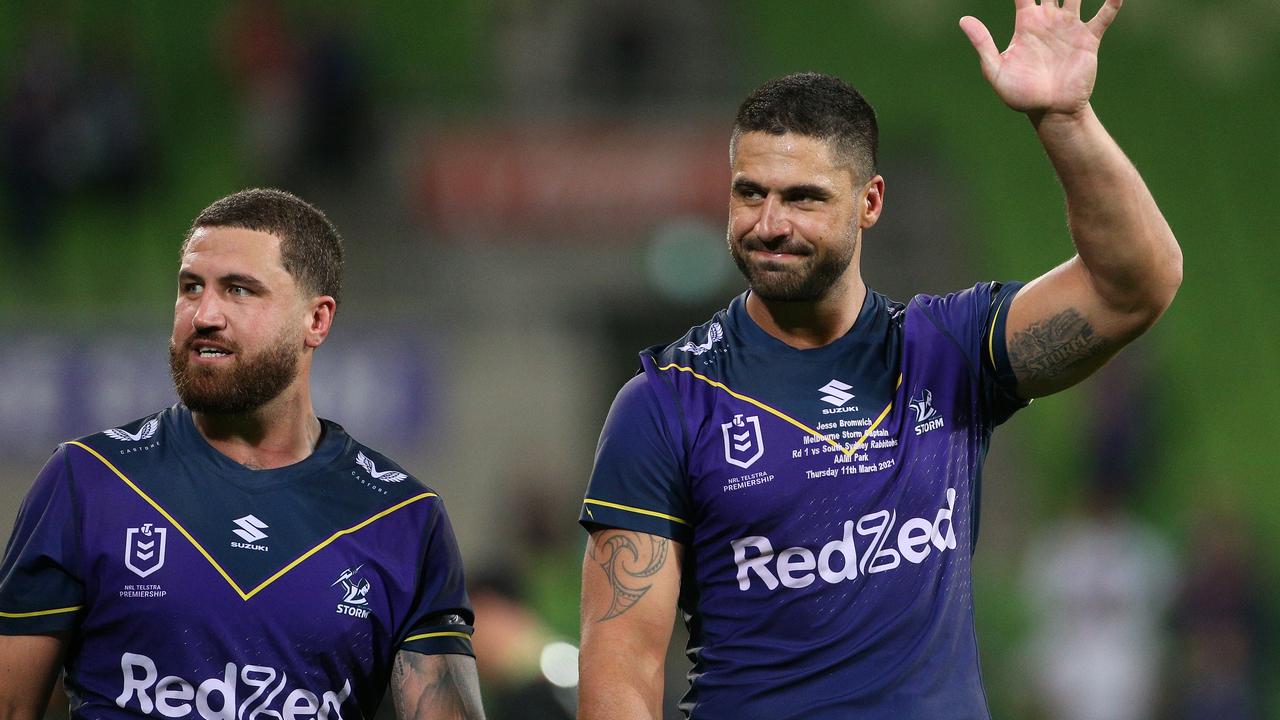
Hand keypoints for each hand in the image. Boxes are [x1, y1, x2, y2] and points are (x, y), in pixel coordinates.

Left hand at [959, 0, 1121, 117]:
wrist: (1050, 111)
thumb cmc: (1020, 94)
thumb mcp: (996, 70)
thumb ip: (982, 44)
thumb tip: (964, 20)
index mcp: (1026, 23)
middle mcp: (1049, 20)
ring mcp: (1070, 27)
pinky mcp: (1088, 39)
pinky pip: (1103, 16)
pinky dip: (1111, 3)